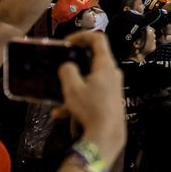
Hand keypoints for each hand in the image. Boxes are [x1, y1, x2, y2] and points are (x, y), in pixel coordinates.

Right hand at [56, 31, 125, 157]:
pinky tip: (61, 113)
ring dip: (73, 87)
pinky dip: (77, 100)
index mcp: (106, 65)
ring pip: (89, 80)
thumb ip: (67, 71)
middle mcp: (112, 73)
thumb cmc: (91, 109)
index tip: (67, 42)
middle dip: (75, 63)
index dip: (82, 36)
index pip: (98, 40)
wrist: (107, 135)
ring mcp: (113, 86)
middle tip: (61, 66)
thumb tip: (68, 67)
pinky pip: (92, 94)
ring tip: (58, 98)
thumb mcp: (72, 88)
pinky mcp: (110, 99)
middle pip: (93, 59)